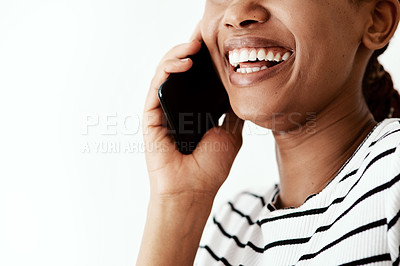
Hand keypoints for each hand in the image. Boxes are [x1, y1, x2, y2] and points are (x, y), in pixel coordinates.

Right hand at [142, 26, 243, 201]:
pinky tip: (184, 61)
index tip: (216, 40)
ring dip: (180, 54)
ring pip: (166, 73)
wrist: (193, 191)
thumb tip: (243, 93)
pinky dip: (168, 70)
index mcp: (194, 110)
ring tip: (196, 44)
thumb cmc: (209, 169)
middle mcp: (177, 107)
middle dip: (192, 49)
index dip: (205, 58)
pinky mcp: (151, 116)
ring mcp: (163, 110)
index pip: (197, 78)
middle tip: (205, 33)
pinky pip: (157, 87)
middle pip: (181, 70)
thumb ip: (233, 113)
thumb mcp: (230, 134)